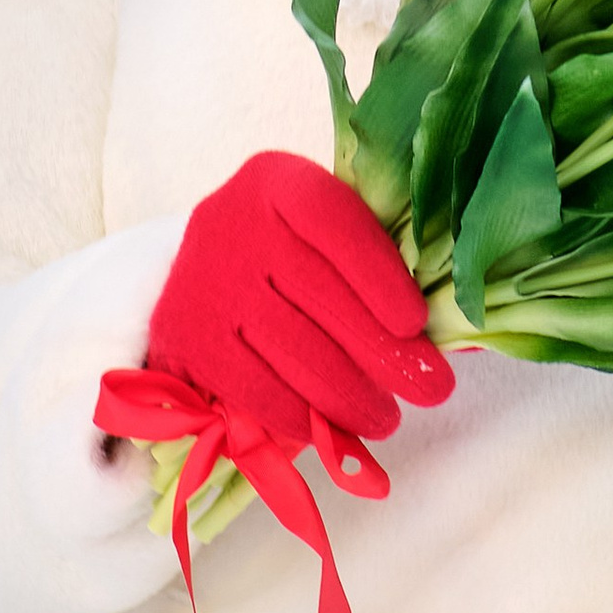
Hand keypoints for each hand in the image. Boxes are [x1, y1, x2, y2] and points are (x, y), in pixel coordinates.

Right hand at [148, 152, 454, 446]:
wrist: (201, 273)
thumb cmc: (286, 254)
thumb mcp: (321, 235)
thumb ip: (368, 262)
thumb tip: (426, 333)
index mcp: (276, 183)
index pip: (332, 222)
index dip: (379, 276)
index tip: (416, 324)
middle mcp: (231, 223)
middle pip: (318, 295)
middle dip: (384, 353)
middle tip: (431, 390)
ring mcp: (202, 282)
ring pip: (290, 350)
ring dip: (349, 396)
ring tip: (386, 418)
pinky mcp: (181, 338)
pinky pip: (252, 388)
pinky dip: (297, 416)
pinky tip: (328, 429)